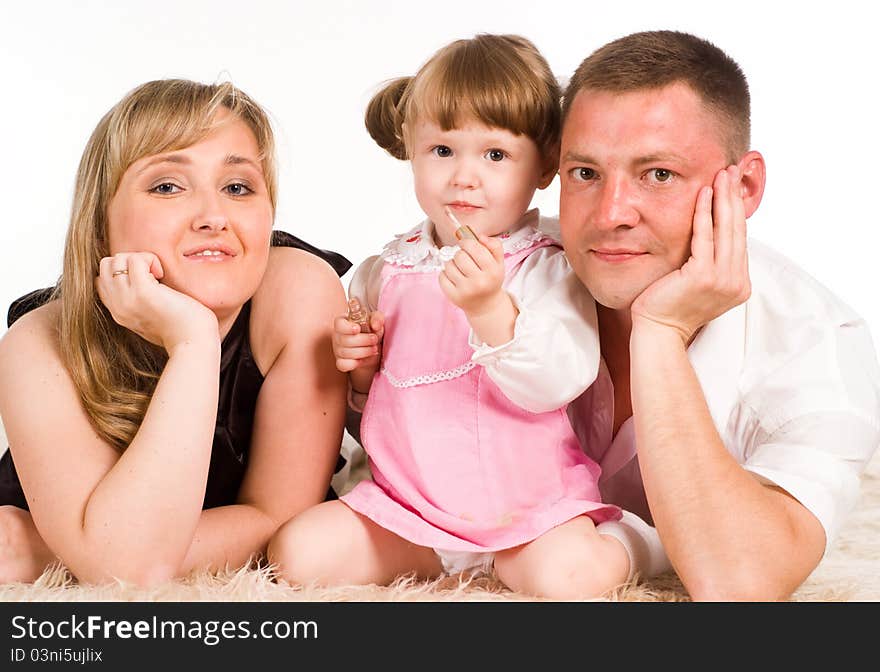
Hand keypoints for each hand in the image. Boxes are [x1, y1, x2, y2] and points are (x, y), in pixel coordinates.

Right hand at [95, 252, 218, 351]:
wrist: (193, 342)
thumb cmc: (181, 328)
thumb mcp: (151, 315)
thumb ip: (138, 302)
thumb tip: (146, 279)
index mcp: (118, 312)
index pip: (102, 281)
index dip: (123, 272)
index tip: (146, 281)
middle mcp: (118, 306)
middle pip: (106, 266)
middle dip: (129, 260)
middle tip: (152, 274)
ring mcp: (127, 299)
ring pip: (116, 259)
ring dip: (140, 259)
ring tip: (158, 275)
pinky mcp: (143, 292)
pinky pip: (136, 260)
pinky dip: (151, 259)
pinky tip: (162, 275)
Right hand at [332, 308, 384, 376]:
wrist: (373, 346)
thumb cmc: (371, 330)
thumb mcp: (376, 320)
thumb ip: (377, 319)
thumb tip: (375, 325)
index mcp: (343, 322)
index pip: (339, 324)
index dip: (347, 328)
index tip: (358, 329)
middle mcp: (338, 336)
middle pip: (344, 340)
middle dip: (362, 341)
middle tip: (375, 339)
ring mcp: (338, 350)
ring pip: (345, 353)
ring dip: (363, 352)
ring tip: (374, 349)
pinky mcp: (341, 362)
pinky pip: (343, 365)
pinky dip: (354, 363)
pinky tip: (364, 360)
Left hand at [439, 234, 506, 316]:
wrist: (486, 305)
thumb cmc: (490, 279)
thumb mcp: (499, 262)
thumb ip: (494, 245)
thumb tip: (480, 236)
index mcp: (492, 271)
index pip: (473, 246)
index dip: (466, 242)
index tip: (466, 245)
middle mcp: (480, 282)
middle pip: (460, 255)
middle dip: (460, 254)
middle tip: (464, 260)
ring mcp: (466, 291)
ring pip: (449, 265)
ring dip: (452, 264)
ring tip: (459, 269)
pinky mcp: (453, 297)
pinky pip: (441, 276)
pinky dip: (445, 274)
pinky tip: (453, 278)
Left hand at [630, 165, 750, 344]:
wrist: (659, 332)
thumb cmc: (670, 308)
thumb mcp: (698, 283)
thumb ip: (710, 262)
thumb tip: (711, 234)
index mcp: (739, 283)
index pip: (739, 238)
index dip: (737, 209)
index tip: (734, 185)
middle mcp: (736, 282)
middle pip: (737, 229)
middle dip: (735, 196)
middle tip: (733, 169)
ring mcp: (723, 280)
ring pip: (726, 230)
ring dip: (723, 198)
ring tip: (722, 174)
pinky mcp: (703, 277)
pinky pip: (705, 238)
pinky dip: (704, 214)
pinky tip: (703, 194)